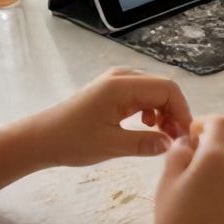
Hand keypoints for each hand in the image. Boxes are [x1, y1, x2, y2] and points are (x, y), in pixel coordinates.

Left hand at [23, 68, 191, 167]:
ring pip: (154, 91)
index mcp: (122, 86)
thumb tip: (170, 144)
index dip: (182, 110)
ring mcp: (116, 82)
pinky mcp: (112, 90)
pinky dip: (151, 110)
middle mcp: (122, 77)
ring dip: (164, 111)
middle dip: (174, 111)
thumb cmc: (71, 141)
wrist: (39, 139)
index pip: (167, 89)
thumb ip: (144, 143)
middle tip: (175, 138)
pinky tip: (146, 126)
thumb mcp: (110, 145)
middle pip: (163, 87)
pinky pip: (142, 95)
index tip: (184, 134)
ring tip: (162, 135)